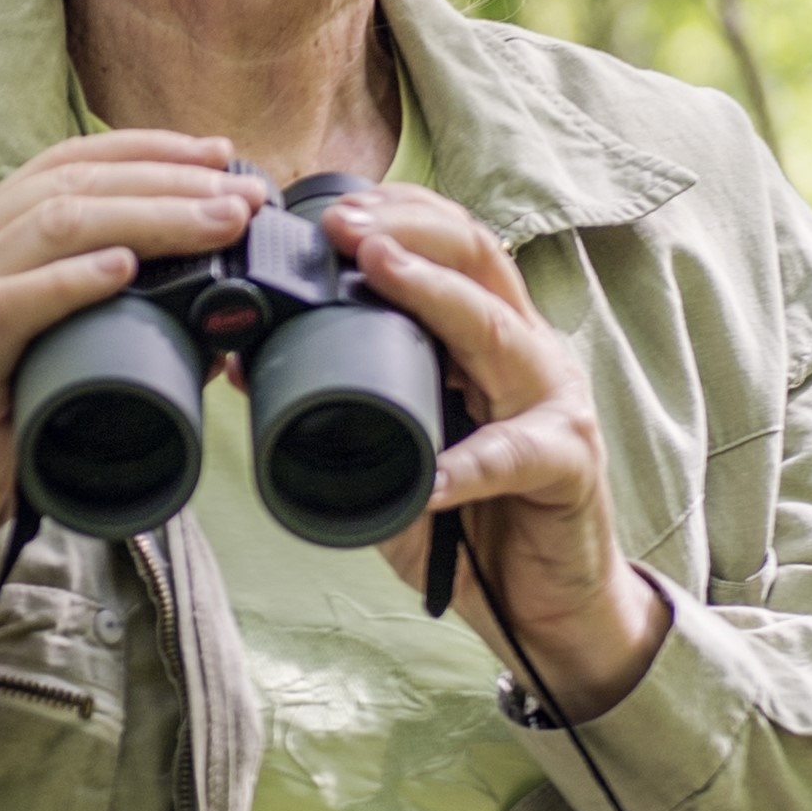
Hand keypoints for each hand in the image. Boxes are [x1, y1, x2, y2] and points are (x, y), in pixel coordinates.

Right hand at [0, 131, 265, 692]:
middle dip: (167, 179)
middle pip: (69, 183)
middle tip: (242, 194)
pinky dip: (74, 280)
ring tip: (217, 224)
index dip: (144, 150)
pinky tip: (126, 268)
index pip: (62, 164)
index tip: (219, 156)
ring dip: (148, 217)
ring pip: (54, 226)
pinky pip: (13, 301)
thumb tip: (197, 305)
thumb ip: (87, 316)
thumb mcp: (35, 356)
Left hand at [322, 187, 670, 718]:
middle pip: (478, 259)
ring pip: (500, 334)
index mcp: (486, 334)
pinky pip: (519, 456)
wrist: (544, 602)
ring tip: (379, 272)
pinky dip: (471, 462)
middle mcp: (526, 352)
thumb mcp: (390, 446)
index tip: (324, 208)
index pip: (450, 244)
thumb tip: (243, 360)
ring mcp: (554, 404)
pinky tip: (434, 473)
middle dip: (405, 230)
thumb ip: (336, 402)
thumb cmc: (467, 512)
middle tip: (338, 224)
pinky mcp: (569, 467)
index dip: (393, 215)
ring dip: (435, 297)